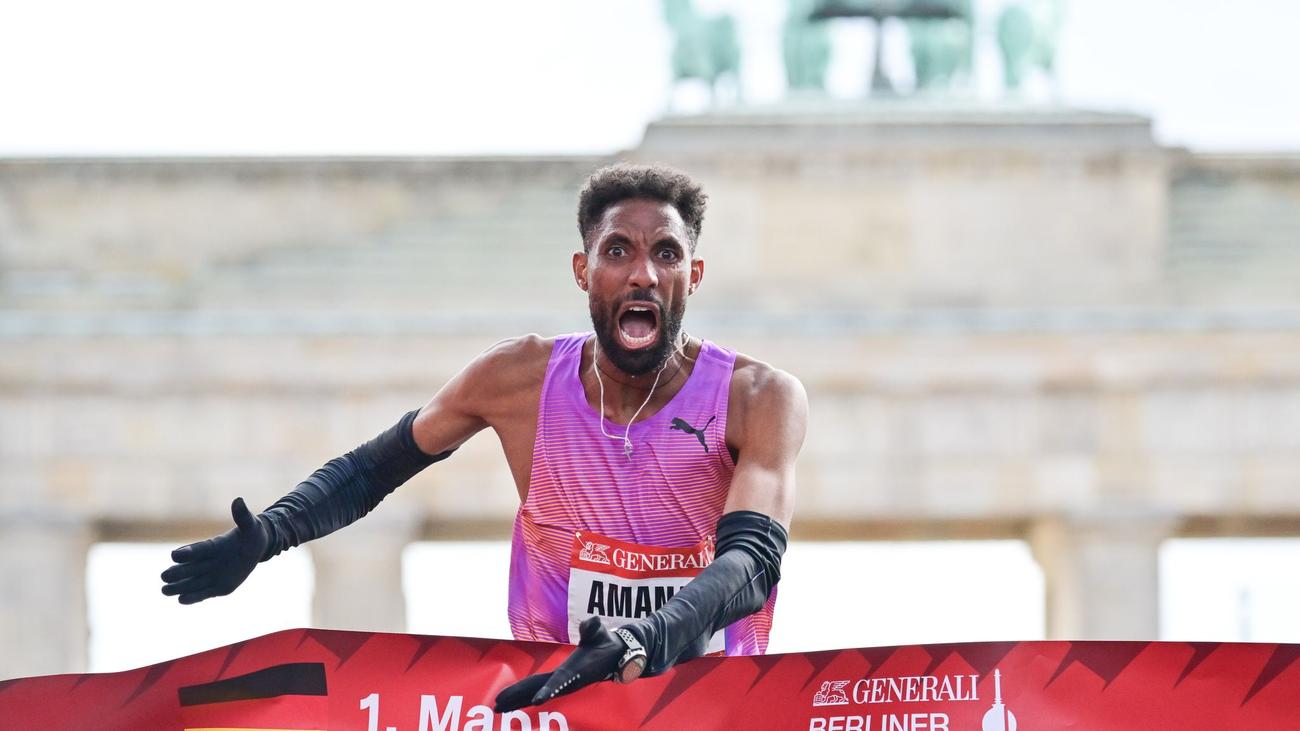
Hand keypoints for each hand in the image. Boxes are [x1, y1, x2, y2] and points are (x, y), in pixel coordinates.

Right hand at [160, 497, 268, 603]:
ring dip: (178, 586)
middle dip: (177, 572)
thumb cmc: (251, 535)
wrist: (255, 550)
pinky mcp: (217, 588)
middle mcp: (207, 561)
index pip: (197, 550)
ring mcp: (210, 575)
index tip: (174, 555)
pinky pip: (202, 594)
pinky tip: (181, 600)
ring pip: (190, 582)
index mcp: (212, 546)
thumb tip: (238, 500)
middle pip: (188, 568)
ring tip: (164, 590)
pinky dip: (193, 597)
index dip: (187, 552)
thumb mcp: (251, 526)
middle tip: (165, 576)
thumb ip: (242, 516)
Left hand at [494, 617, 636, 712]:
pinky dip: (524, 695)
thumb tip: (592, 621)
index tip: (537, 700)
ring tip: (498, 707)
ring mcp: (562, 683)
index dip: (548, 689)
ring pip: (535, 692)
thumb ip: (593, 627)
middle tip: (498, 704)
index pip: (559, 680)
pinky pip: (538, 689)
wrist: (613, 655)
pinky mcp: (560, 683)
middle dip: (518, 697)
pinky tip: (513, 701)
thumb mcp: (599, 631)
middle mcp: (566, 680)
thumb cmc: (604, 642)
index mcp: (574, 669)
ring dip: (517, 700)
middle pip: (538, 689)